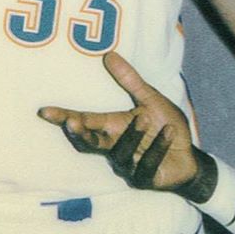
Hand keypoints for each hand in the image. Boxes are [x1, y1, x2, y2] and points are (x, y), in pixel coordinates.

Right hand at [37, 52, 207, 193]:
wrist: (190, 157)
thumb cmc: (166, 127)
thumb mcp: (151, 99)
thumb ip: (131, 80)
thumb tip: (109, 54)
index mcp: (113, 127)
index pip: (85, 121)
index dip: (64, 117)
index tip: (44, 111)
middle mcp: (115, 147)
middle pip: (89, 142)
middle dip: (80, 132)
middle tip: (72, 122)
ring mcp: (127, 166)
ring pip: (120, 153)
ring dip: (132, 135)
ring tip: (145, 118)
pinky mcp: (144, 179)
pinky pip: (145, 164)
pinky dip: (157, 148)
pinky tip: (168, 133)